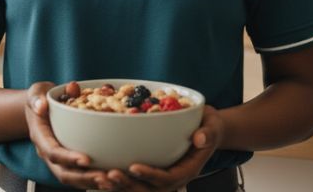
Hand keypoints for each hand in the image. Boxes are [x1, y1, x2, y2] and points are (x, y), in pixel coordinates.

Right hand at [25, 82, 114, 189]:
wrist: (40, 106)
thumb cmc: (40, 97)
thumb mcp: (36, 92)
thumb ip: (36, 98)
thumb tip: (41, 106)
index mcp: (40, 137)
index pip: (53, 152)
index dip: (69, 158)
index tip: (87, 160)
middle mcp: (48, 153)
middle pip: (64, 173)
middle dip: (84, 178)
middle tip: (105, 178)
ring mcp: (58, 159)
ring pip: (72, 178)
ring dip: (91, 182)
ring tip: (111, 182)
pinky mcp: (67, 161)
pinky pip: (79, 175)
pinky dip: (93, 180)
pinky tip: (110, 180)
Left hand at [104, 105, 224, 191]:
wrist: (207, 131)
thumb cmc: (209, 126)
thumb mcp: (212, 126)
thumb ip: (207, 132)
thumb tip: (200, 138)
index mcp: (187, 170)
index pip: (168, 178)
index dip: (150, 175)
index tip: (134, 167)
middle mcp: (173, 178)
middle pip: (149, 189)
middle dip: (129, 184)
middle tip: (110, 174)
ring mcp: (162, 178)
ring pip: (139, 189)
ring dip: (119, 186)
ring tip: (100, 177)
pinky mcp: (152, 173)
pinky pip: (134, 182)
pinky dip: (118, 182)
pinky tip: (100, 176)